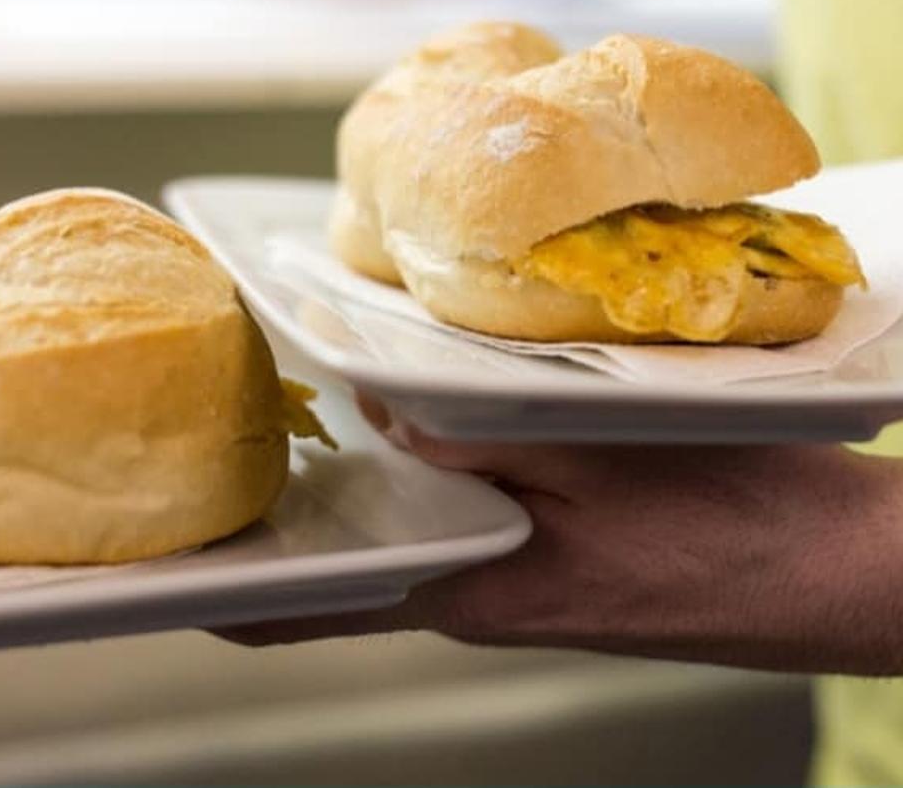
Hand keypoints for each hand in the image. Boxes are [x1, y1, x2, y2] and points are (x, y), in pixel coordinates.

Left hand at [225, 395, 902, 675]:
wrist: (842, 570)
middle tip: (226, 436)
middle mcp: (479, 588)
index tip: (174, 571)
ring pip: (408, 521)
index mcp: (472, 589)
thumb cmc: (737, 526)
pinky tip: (414, 402)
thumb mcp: (601, 466)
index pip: (324, 607)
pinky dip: (423, 458)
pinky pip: (465, 502)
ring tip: (297, 404)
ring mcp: (517, 568)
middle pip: (354, 554)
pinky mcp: (555, 545)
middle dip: (289, 509)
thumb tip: (380, 411)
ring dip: (353, 474)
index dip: (243, 596)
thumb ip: (479, 439)